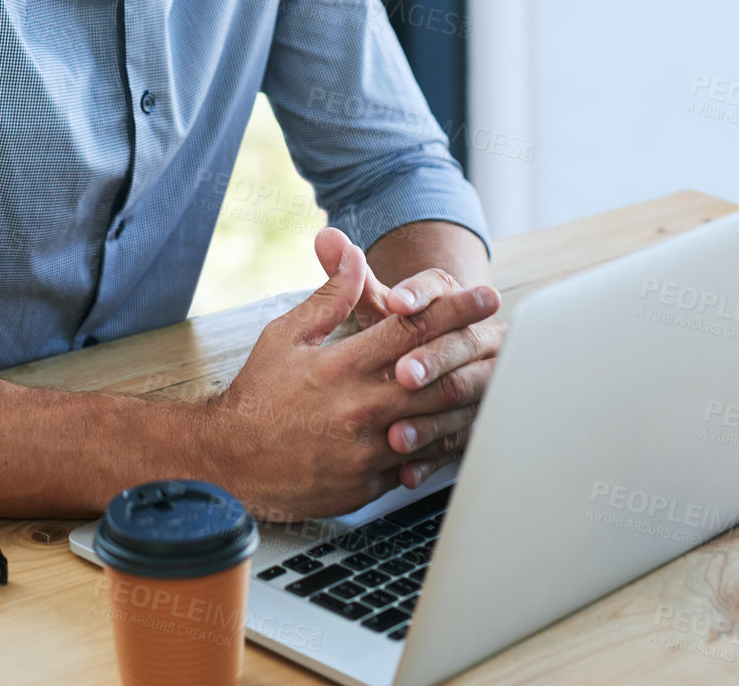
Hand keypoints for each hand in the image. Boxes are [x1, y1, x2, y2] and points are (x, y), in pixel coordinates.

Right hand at [202, 237, 502, 519]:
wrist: (231, 463)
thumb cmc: (258, 393)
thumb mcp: (286, 335)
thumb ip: (328, 297)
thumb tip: (351, 253)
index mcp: (341, 366)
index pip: (408, 330)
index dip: (451, 309)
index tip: (481, 294)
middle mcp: (360, 408)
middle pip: (434, 376)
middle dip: (473, 351)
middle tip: (507, 334)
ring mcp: (367, 451)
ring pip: (434, 424)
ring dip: (468, 400)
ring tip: (500, 381)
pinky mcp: (368, 485)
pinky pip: (417, 464)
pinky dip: (441, 446)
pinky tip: (463, 431)